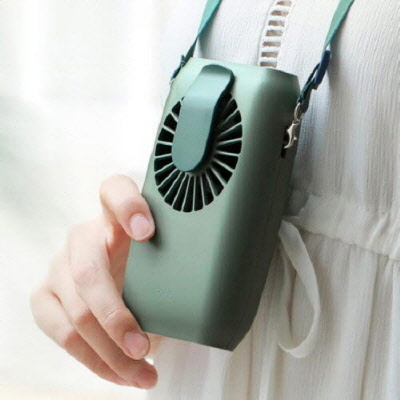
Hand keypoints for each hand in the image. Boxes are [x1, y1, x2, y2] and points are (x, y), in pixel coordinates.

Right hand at [30, 174, 163, 388]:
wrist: (117, 282)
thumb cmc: (148, 271)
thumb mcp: (162, 263)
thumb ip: (175, 267)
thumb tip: (207, 303)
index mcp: (116, 217)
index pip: (115, 190)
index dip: (128, 206)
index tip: (147, 231)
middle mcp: (84, 236)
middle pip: (89, 271)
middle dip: (117, 317)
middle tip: (144, 347)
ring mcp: (61, 265)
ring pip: (76, 310)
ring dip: (110, 351)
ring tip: (141, 373)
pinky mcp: (45, 295)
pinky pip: (60, 332)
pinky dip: (93, 359)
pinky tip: (119, 372)